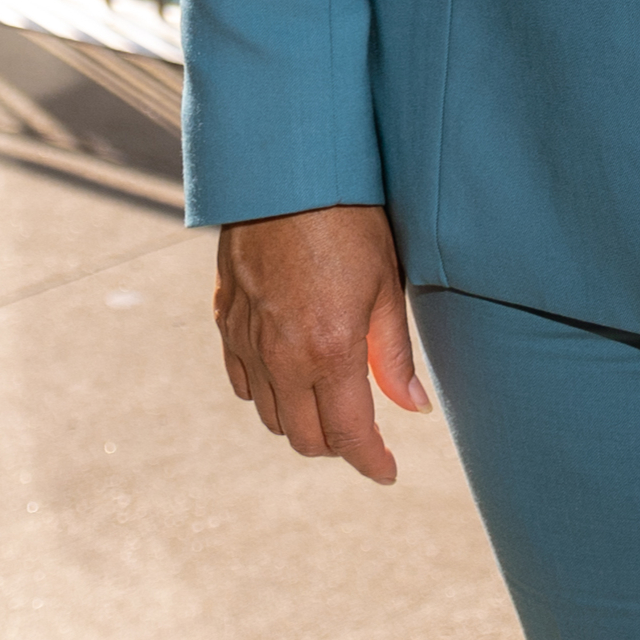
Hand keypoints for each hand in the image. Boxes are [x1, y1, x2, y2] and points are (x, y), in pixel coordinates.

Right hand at [214, 202, 430, 482]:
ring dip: (301, 420)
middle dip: (338, 445)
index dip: (371, 462)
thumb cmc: (348, 216)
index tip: (387, 471)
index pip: (348, 435)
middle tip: (364, 429)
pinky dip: (267, 391)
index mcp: (328, 350)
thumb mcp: (385, 282)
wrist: (284, 168)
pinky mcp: (226, 320)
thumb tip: (414, 407)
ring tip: (331, 398)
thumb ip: (394, 353)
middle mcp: (281, 357)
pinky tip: (290, 371)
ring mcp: (246, 340)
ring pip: (270, 416)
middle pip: (304, 437)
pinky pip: (243, 381)